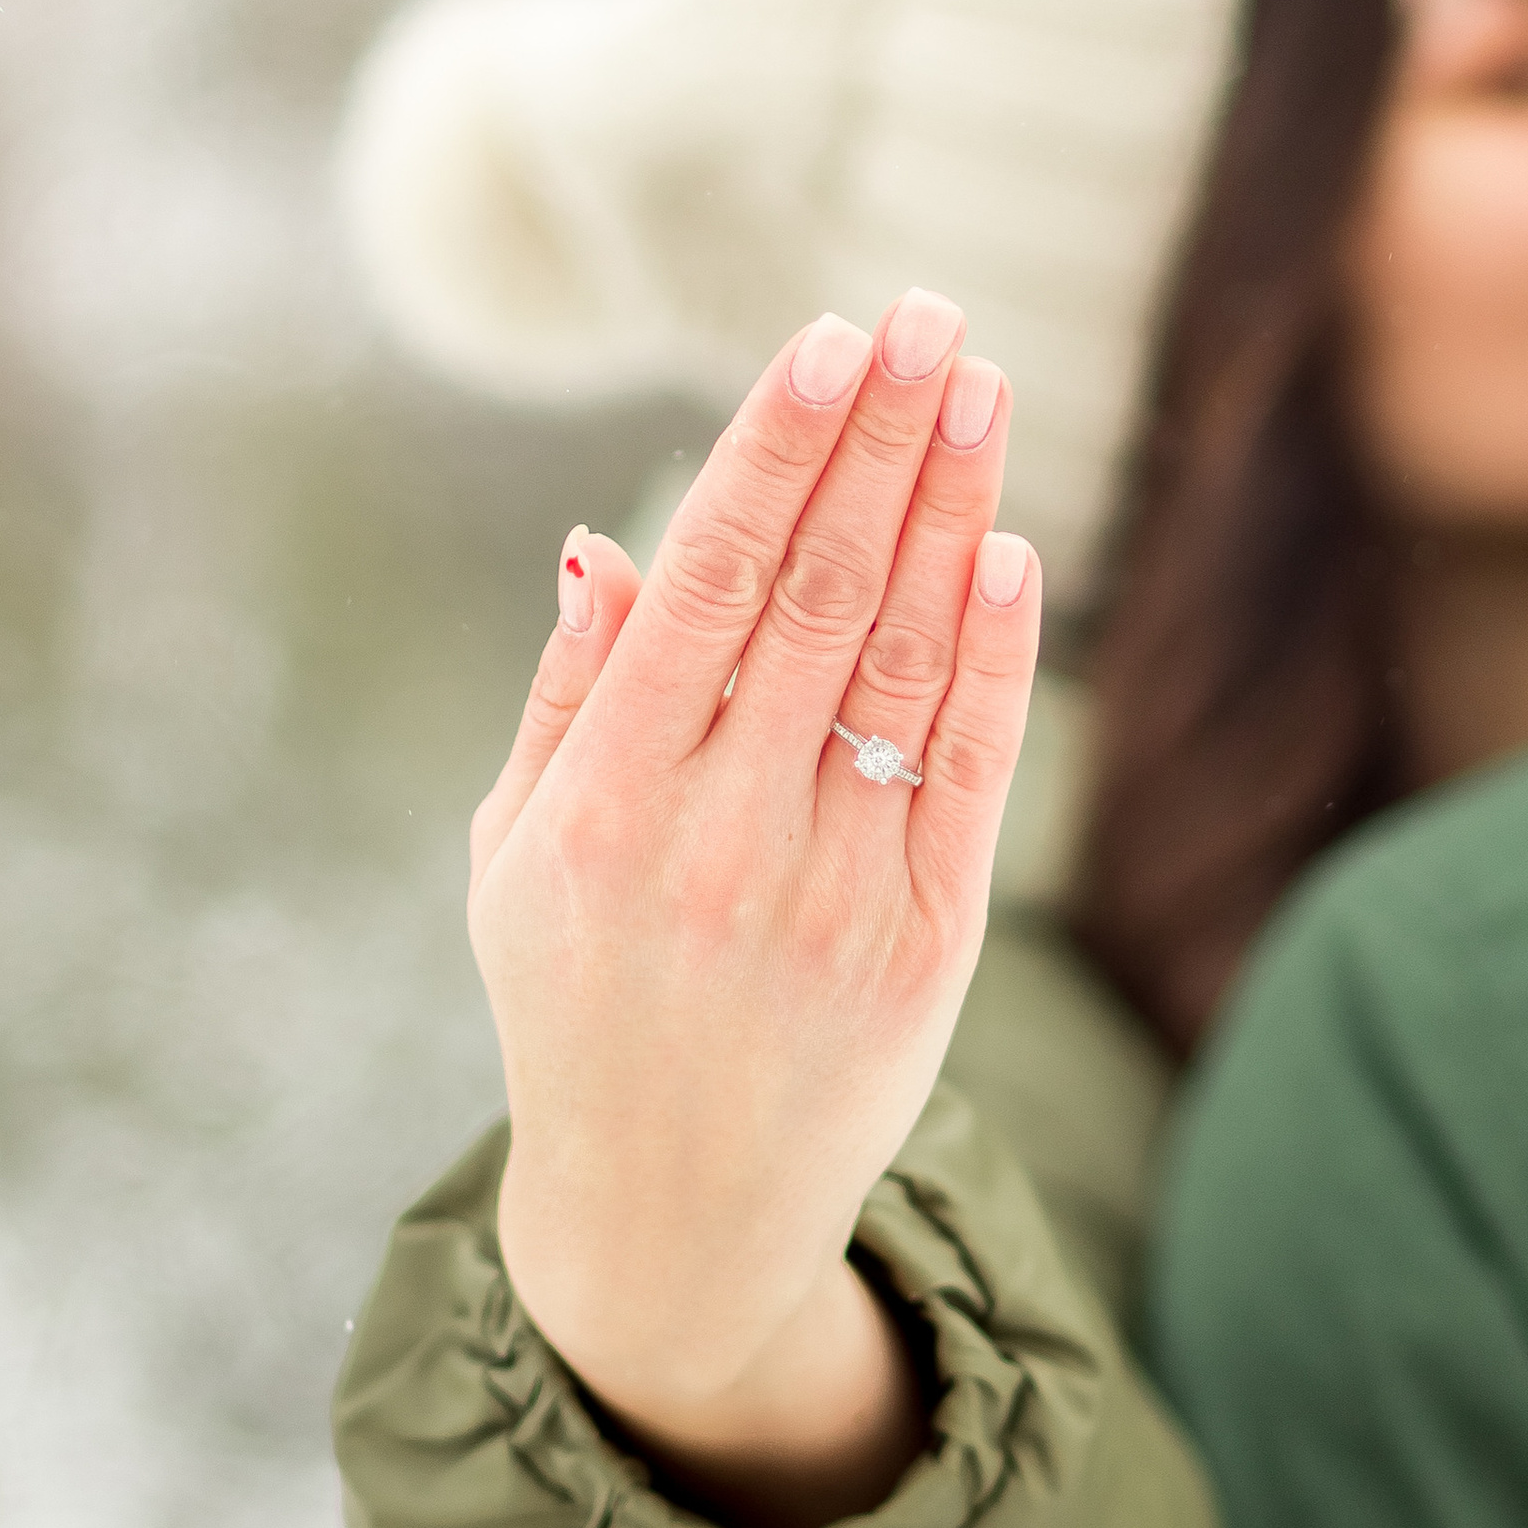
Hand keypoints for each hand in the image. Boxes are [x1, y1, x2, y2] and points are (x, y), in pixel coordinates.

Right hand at [466, 291, 1041, 1527]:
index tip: (829, 336)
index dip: (778, 449)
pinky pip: (972, 770)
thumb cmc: (580, 1006)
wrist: (673, 1215)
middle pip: (823, 594)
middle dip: (881, 439)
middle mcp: (720, 838)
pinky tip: (1010, 548)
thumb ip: (568, 698)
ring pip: (907, 662)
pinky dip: (996, 655)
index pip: (712, 582)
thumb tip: (605, 539)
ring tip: (979, 386)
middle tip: (928, 313)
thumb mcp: (517, 859)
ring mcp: (832, 891)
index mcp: (604, 804)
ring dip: (950, 510)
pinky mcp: (924, 944)